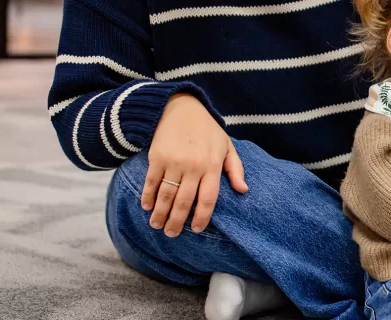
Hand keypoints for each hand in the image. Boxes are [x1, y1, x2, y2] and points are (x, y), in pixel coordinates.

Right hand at [140, 93, 247, 236]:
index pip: (208, 199)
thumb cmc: (207, 130)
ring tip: (157, 225)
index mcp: (213, 166)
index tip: (197, 229)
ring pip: (166, 195)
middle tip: (172, 234)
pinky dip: (148, 196)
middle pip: (184, 202)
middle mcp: (193, 166)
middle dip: (177, 221)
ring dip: (160, 214)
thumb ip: (236, 169)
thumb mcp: (227, 146)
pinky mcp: (156, 157)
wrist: (180, 108)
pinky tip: (147, 207)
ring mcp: (174, 162)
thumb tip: (243, 190)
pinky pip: (151, 182)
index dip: (202, 218)